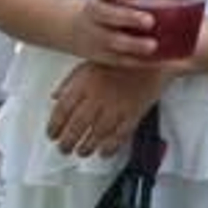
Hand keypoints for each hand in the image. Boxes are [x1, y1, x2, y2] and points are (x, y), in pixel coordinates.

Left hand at [46, 62, 170, 156]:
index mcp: (85, 83)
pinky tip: (104, 152)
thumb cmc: (122, 58)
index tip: (52, 135)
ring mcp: (117, 106)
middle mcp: (98, 96)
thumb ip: (70, 81)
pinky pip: (120, 135)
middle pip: (77, 126)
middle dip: (67, 142)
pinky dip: (111, 147)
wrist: (154, 56)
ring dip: (86, 147)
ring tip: (81, 152)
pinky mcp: (135, 112)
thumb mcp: (90, 63)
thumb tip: (55, 97)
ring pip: (97, 134)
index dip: (54, 126)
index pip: (62, 110)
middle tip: (64, 149)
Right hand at [66, 0, 168, 66]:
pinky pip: (118, 60)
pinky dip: (137, 61)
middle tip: (150, 21)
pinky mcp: (101, 56)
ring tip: (153, 46)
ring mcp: (95, 37)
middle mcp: (95, 15)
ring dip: (133, 44)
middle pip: (106, 14)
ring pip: (110, 41)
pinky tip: (156, 61)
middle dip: (128, 17)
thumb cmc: (114, 9)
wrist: (77, 31)